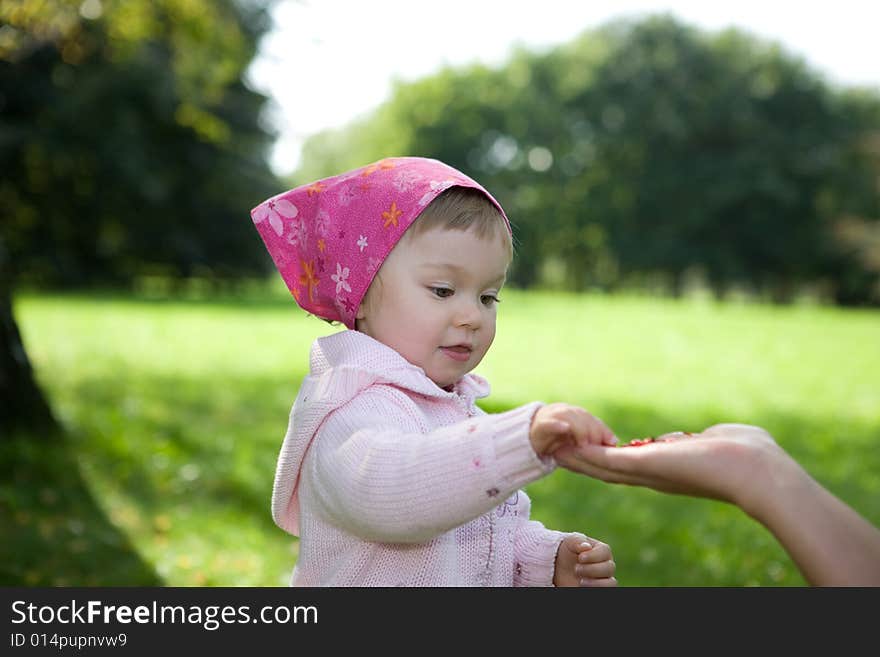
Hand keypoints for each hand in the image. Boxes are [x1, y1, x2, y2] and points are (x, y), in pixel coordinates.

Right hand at [530, 403, 616, 457]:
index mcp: (577, 415)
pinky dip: (558, 425)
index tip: (610, 443)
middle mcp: (567, 412)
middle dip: (592, 431)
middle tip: (595, 446)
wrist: (530, 438)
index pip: (593, 420)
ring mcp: (553, 416)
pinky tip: (565, 429)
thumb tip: (614, 442)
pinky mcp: (541, 425)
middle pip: (583, 417)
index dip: (602, 431)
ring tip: (583, 443)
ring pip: (570, 418)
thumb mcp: (577, 440)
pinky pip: (550, 423)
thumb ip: (593, 438)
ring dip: (579, 430)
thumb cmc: (557, 440)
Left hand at [553, 534, 616, 586]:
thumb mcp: (570, 542)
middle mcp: (606, 565)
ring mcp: (604, 578)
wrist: (561, 566)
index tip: (580, 558)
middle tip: (576, 569)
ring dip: (596, 582)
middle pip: (610, 568)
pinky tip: (582, 585)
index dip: (593, 555)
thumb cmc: (569, 551)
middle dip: (591, 569)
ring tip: (580, 581)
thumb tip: (587, 546)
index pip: (605, 551)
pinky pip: (605, 591)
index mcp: (602, 551)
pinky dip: (595, 588)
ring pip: (611, 582)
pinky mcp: (599, 588)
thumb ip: (577, 541)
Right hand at [554, 423, 789, 512]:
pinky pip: (608, 460)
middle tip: (558, 452)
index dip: (608, 460)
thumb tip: (694, 438)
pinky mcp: (647, 464)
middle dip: (584, 462)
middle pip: (609, 472)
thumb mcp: (715, 441)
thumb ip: (698, 441)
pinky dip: (586, 455)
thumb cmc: (750, 455)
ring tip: (554, 449)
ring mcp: (649, 472)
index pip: (632, 468)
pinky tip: (569, 446)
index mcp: (670, 471)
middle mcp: (656, 477)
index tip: (589, 451)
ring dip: (578, 460)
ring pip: (603, 468)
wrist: (757, 471)